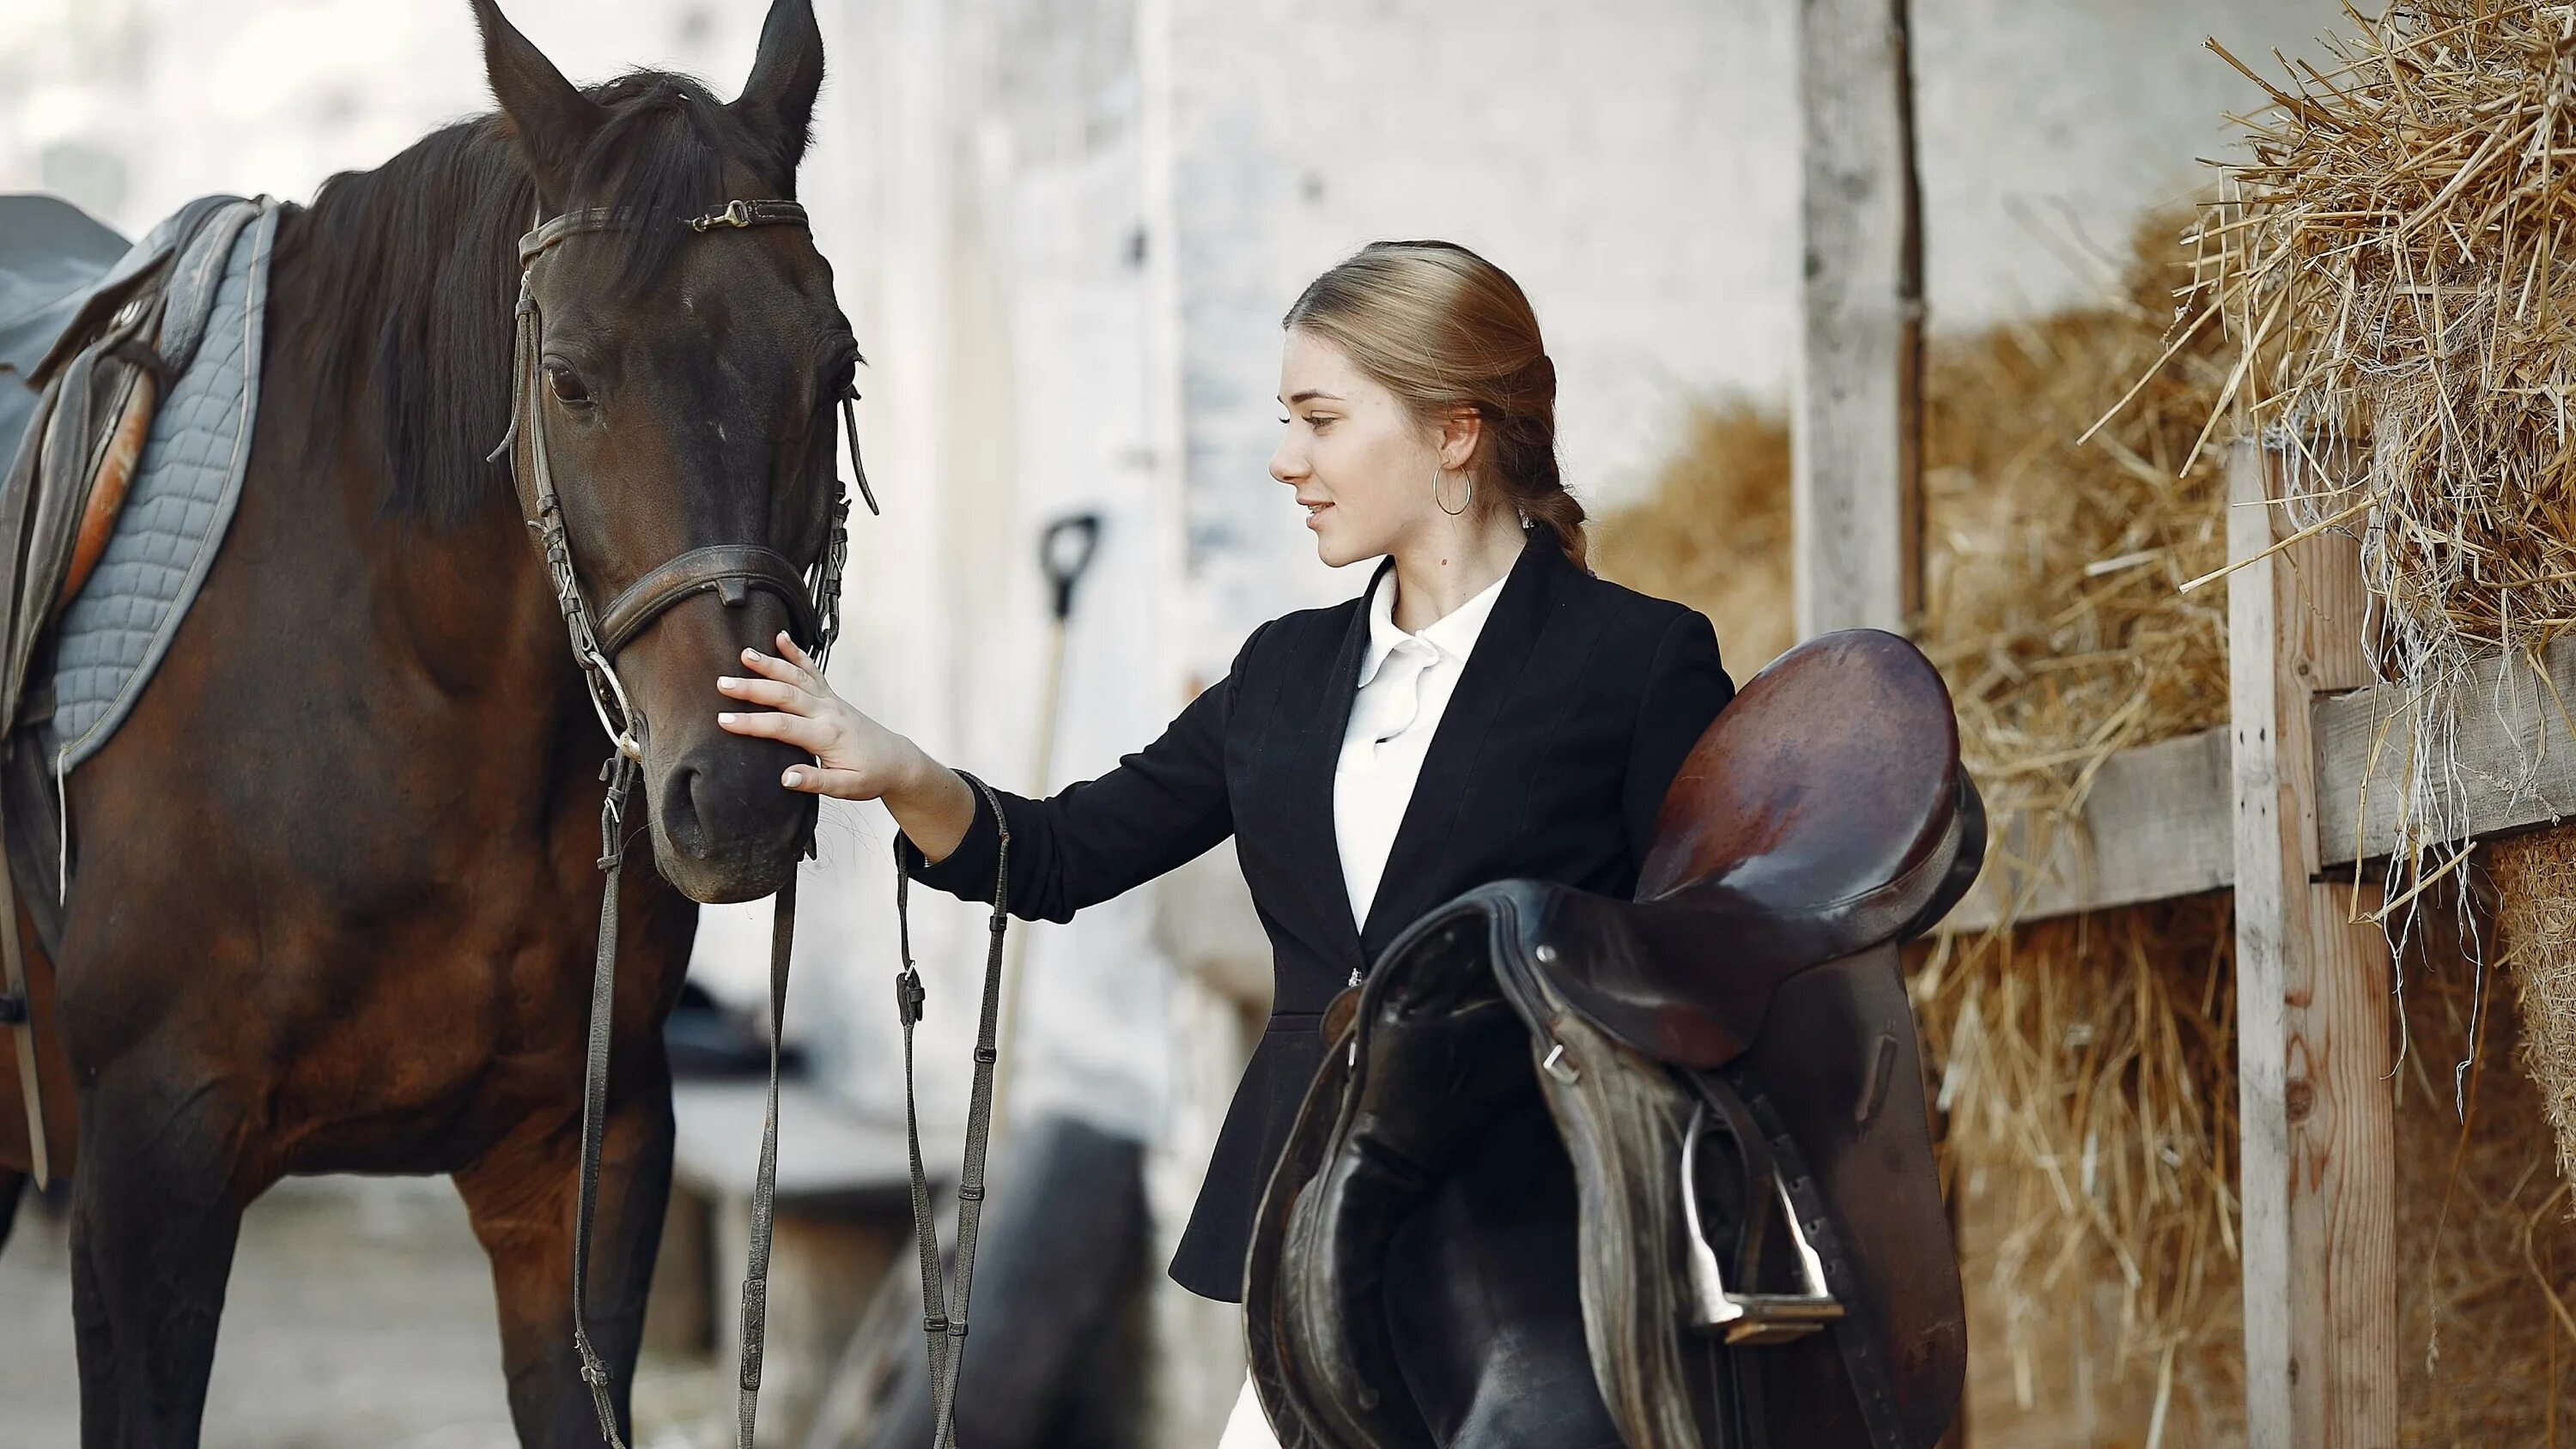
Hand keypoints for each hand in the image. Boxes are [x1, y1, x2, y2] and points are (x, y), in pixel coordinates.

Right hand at [716, 632, 919, 799]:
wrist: (896, 760)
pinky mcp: (831, 695)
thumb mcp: (845, 788)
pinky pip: (812, 670)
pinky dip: (796, 652)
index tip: (724, 720)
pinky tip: (781, 638)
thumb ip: (815, 782)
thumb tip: (786, 778)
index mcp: (826, 736)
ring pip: (797, 676)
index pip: (783, 726)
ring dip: (770, 663)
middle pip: (785, 694)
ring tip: (744, 654)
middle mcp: (827, 711)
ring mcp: (829, 700)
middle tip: (723, 683)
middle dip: (752, 688)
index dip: (752, 723)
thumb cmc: (870, 774)